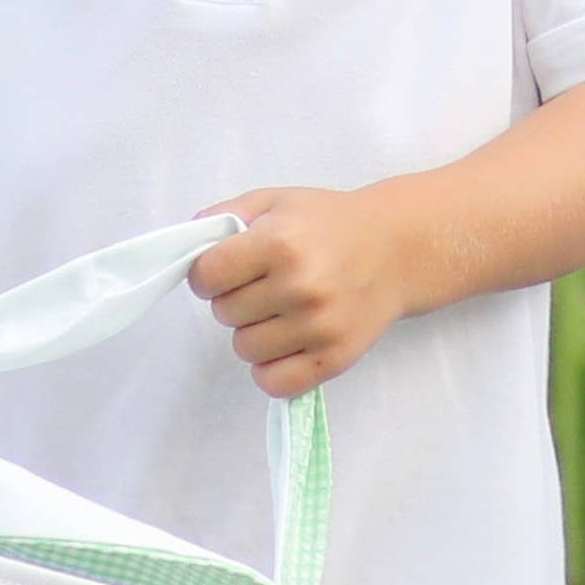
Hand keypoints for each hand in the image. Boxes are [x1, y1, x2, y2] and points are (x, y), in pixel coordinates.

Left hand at [191, 185, 422, 397]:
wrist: (398, 249)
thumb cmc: (331, 224)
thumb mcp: (277, 201)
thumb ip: (225, 215)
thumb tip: (187, 245)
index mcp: (280, 243)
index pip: (206, 276)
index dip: (209, 274)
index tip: (228, 269)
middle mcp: (300, 287)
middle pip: (223, 314)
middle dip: (235, 300)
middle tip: (265, 286)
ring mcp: (319, 326)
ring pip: (245, 349)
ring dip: (254, 333)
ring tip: (280, 312)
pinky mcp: (336, 357)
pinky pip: (275, 383)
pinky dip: (271, 369)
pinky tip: (286, 345)